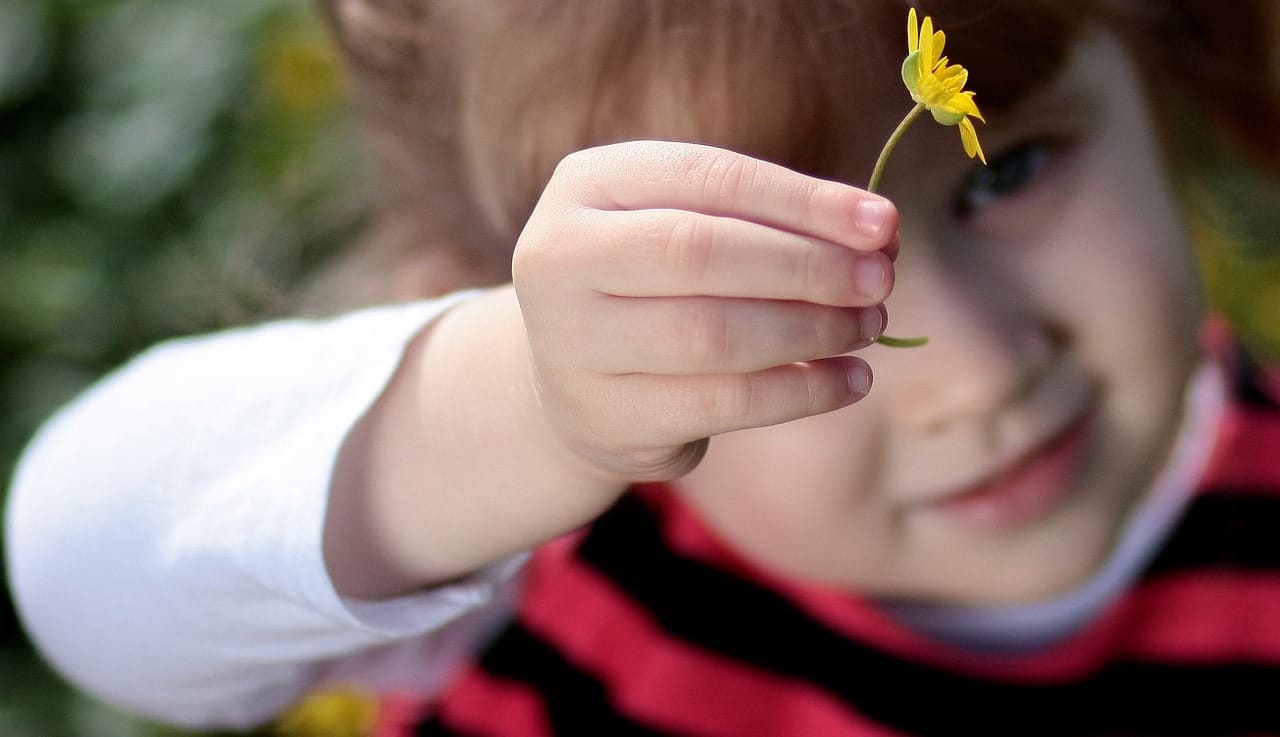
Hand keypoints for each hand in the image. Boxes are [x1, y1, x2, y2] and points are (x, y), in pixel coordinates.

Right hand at [513, 140, 896, 482]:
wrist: (572, 379)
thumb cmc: (651, 284)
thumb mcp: (687, 226)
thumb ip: (768, 221)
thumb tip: (879, 232)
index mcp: (587, 185)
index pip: (709, 179)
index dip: (803, 201)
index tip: (883, 223)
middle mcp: (560, 257)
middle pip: (701, 253)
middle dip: (808, 267)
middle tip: (880, 281)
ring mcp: (570, 342)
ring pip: (712, 334)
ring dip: (810, 330)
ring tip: (868, 326)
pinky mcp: (604, 415)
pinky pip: (721, 403)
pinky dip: (799, 391)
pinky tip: (848, 380)